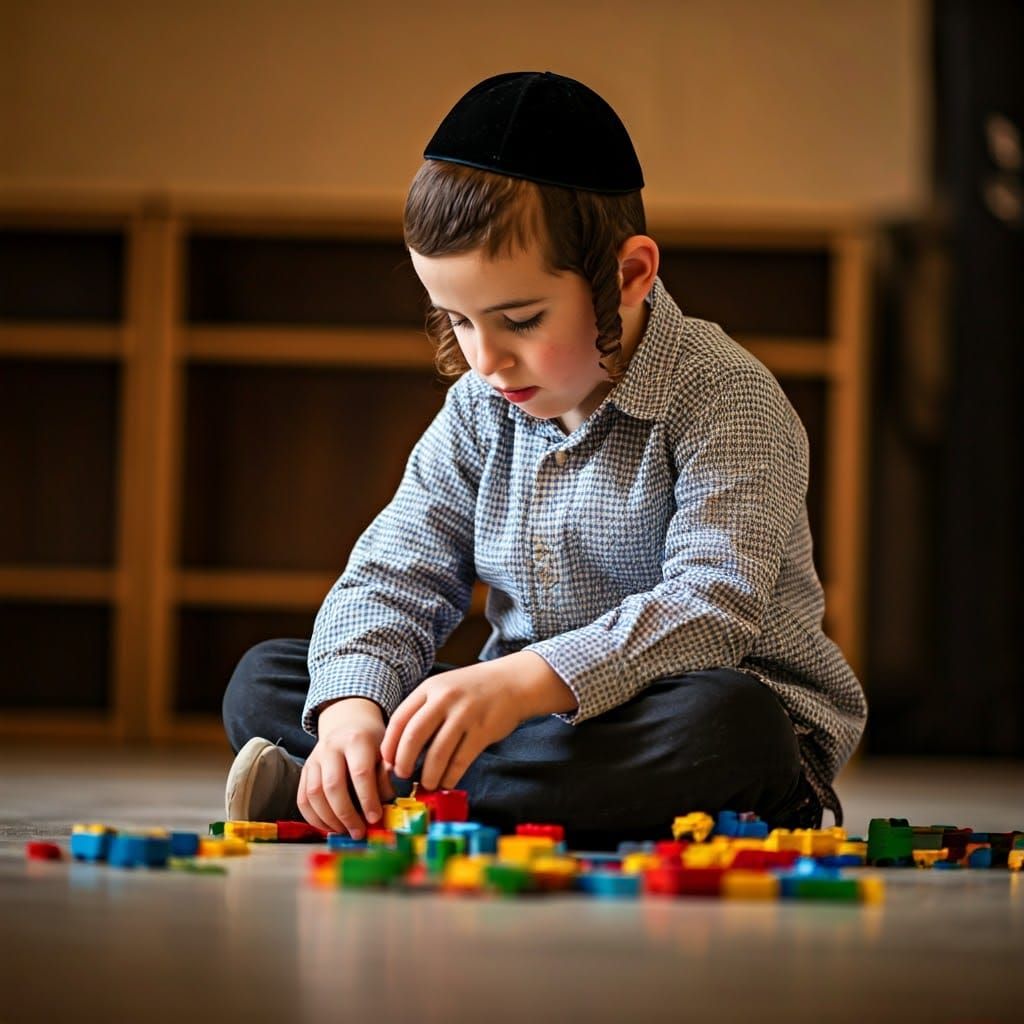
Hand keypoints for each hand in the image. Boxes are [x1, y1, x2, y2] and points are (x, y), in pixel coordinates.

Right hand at [297, 697, 395, 837]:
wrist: (349, 725)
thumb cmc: (371, 742)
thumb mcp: (385, 750)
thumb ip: (386, 775)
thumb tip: (386, 803)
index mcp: (356, 740)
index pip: (360, 773)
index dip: (368, 799)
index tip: (375, 818)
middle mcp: (331, 747)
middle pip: (333, 786)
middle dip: (346, 814)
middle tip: (358, 832)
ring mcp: (314, 759)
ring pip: (314, 794)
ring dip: (329, 820)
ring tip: (345, 831)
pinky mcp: (304, 770)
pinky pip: (303, 799)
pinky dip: (314, 819)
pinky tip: (329, 827)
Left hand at [380, 652, 576, 790]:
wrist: (512, 682)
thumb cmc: (472, 689)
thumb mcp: (443, 688)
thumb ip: (423, 710)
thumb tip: (399, 748)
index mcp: (429, 688)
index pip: (399, 719)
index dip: (390, 745)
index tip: (387, 762)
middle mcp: (445, 699)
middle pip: (413, 736)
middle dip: (403, 762)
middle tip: (402, 776)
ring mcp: (464, 714)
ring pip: (438, 753)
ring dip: (428, 774)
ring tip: (426, 784)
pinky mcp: (482, 731)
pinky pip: (461, 760)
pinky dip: (450, 776)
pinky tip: (447, 782)